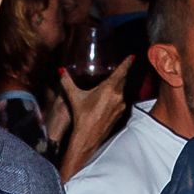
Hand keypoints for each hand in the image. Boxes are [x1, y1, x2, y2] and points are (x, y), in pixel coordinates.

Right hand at [56, 56, 133, 179]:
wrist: (88, 138)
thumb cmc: (82, 118)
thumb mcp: (74, 98)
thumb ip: (67, 82)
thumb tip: (61, 71)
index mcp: (109, 89)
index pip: (122, 71)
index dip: (127, 62)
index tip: (132, 56)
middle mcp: (118, 96)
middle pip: (122, 80)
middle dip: (121, 74)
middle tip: (119, 67)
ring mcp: (121, 106)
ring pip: (121, 91)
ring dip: (116, 87)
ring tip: (109, 85)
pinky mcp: (120, 114)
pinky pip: (120, 101)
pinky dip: (115, 97)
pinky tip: (107, 100)